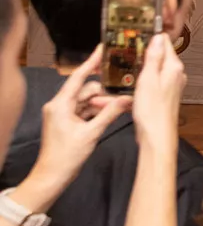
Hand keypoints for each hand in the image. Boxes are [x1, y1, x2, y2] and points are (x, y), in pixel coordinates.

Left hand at [17, 47, 129, 208]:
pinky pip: (86, 110)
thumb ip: (109, 113)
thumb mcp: (91, 133)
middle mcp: (59, 105)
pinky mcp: (67, 122)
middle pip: (87, 90)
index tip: (103, 49)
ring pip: (88, 100)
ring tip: (122, 105)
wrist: (52, 176)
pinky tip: (112, 112)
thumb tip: (128, 99)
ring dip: (103, 103)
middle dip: (105, 92)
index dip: (92, 62)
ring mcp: (63, 114)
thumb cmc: (66, 156)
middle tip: (125, 93)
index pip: (78, 77)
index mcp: (60, 104)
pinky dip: (98, 111)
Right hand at [128, 33, 184, 157]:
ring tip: (118, 69)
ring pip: (150, 72)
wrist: (156, 137)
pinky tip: (122, 88)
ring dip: (135, 71)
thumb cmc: (152, 111)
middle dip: (140, 55)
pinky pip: (147, 86)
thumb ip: (154, 58)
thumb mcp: (148, 80)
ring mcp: (169, 87)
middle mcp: (174, 76)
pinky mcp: (162, 97)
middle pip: (157, 58)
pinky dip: (135, 85)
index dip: (150, 37)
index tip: (136, 33)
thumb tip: (158, 37)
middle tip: (122, 51)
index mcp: (173, 68)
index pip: (164, 43)